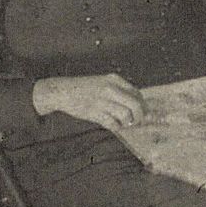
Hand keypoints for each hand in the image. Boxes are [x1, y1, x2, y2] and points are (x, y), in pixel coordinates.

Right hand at [31, 72, 146, 129]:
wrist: (63, 91)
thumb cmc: (85, 88)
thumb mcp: (103, 82)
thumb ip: (119, 90)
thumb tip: (136, 103)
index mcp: (114, 79)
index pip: (137, 94)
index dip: (142, 105)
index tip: (142, 112)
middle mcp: (111, 89)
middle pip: (135, 105)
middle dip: (139, 116)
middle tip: (136, 121)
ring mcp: (103, 101)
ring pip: (126, 115)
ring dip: (127, 122)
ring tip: (123, 123)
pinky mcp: (94, 112)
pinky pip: (112, 123)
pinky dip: (116, 126)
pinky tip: (114, 125)